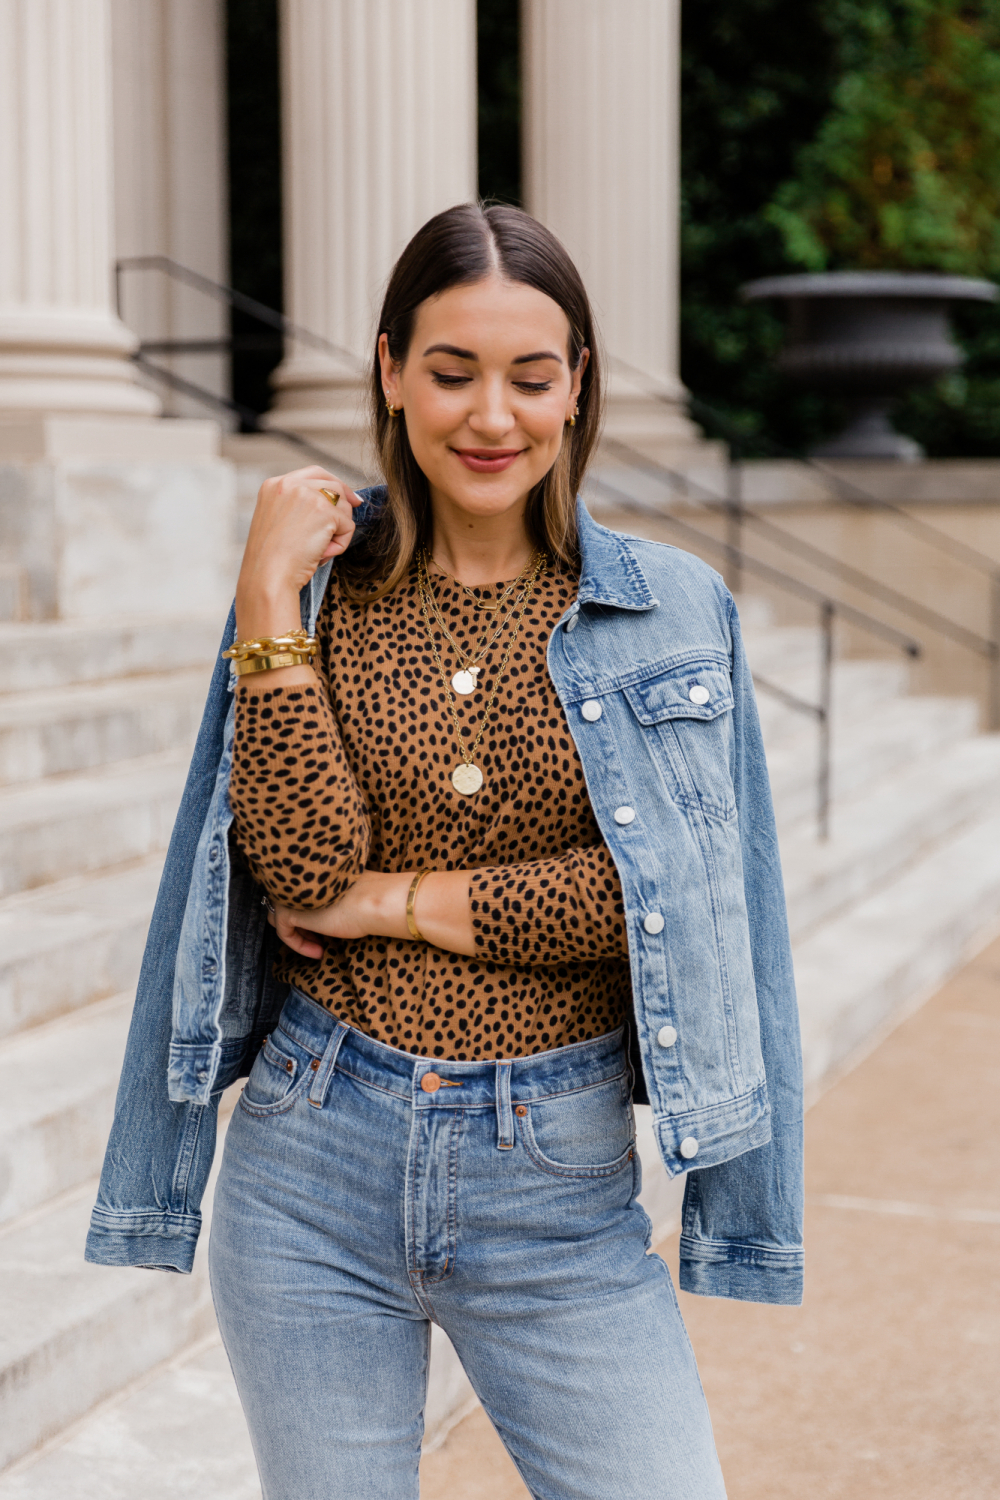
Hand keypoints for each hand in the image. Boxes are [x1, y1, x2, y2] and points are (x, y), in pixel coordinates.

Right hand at [235, 466, 362, 641]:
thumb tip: (338, 502)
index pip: (314, 473)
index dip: (335, 485)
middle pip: (334, 486)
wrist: (268, 577)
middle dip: (344, 507)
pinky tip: (321, 554)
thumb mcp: (278, 522)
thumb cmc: (273, 560)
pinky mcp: (324, 510)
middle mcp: (290, 483)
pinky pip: (348, 526)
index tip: (349, 498)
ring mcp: (308, 494)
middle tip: (344, 527)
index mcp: (275, 485)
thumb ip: (299, 507)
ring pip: (344, 506)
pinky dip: (340, 544)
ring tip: (318, 550)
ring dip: (338, 531)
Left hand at [268, 868, 475, 957]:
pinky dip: (298, 945)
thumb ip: (331, 898)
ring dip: (298, 934)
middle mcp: (300, 880)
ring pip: (279, 917)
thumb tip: (327, 913)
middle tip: (319, 940)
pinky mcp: (290, 912)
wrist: (377, 901)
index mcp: (314, 872)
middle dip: (299, 924)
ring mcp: (293, 895)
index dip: (308, 912)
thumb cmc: (372, 898)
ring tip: (319, 947)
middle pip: (284, 903)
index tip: (325, 931)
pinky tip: (319, 951)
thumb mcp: (346, 895)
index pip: (299, 892)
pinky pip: (283, 932)